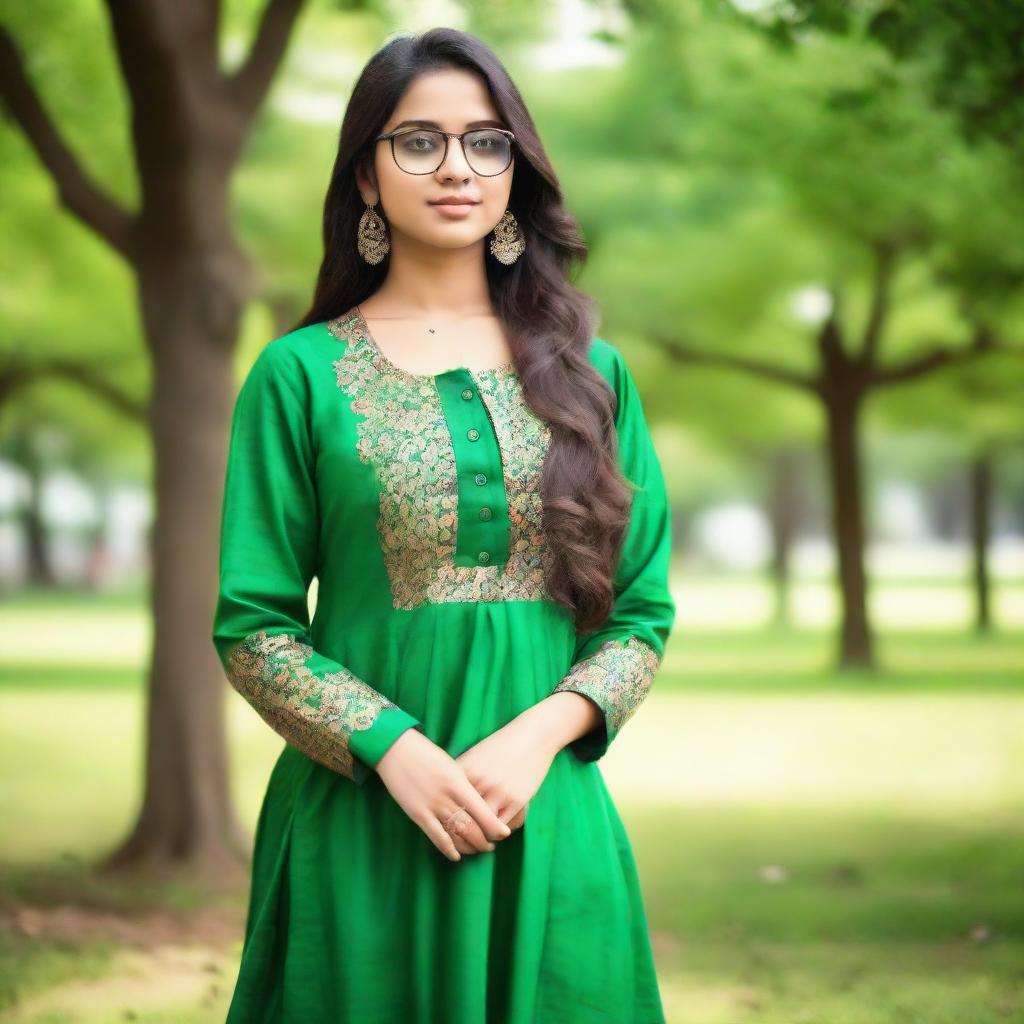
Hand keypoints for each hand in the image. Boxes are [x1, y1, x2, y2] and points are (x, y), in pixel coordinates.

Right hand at [374, 727, 511, 861]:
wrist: (396, 749)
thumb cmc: (426, 753)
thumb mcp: (451, 765)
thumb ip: (464, 783)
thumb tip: (479, 801)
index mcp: (458, 782)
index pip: (482, 811)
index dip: (495, 827)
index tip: (504, 833)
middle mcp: (447, 797)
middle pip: (472, 827)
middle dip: (485, 840)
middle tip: (492, 844)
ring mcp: (431, 807)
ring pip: (456, 835)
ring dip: (469, 846)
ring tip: (478, 849)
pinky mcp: (417, 814)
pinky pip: (436, 837)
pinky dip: (448, 849)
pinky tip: (456, 856)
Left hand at [452, 710, 559, 854]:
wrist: (533, 736)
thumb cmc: (501, 745)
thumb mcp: (476, 756)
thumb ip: (461, 775)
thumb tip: (447, 796)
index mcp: (464, 771)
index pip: (446, 804)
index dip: (445, 820)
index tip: (447, 828)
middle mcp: (478, 783)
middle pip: (462, 819)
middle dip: (461, 834)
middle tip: (462, 842)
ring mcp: (497, 793)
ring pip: (482, 829)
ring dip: (480, 838)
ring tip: (481, 841)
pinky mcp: (516, 800)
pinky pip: (501, 828)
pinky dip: (497, 833)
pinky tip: (496, 832)